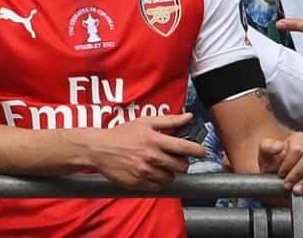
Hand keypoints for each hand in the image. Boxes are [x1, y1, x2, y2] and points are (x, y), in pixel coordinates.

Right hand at [88, 113, 206, 191]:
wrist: (100, 149)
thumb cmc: (123, 133)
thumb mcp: (146, 122)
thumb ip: (169, 120)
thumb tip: (189, 117)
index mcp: (155, 140)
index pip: (185, 148)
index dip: (198, 151)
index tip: (202, 152)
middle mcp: (151, 157)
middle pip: (181, 166)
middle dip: (183, 163)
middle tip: (178, 159)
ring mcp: (144, 172)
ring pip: (170, 178)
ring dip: (171, 173)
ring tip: (163, 166)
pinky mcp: (137, 183)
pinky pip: (158, 187)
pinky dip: (159, 181)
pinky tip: (154, 173)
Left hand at [258, 131, 302, 195]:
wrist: (283, 175)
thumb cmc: (275, 165)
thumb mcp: (265, 156)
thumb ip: (267, 147)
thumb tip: (278, 146)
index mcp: (297, 138)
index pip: (298, 148)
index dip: (289, 164)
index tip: (281, 175)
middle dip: (299, 174)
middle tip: (289, 185)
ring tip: (300, 188)